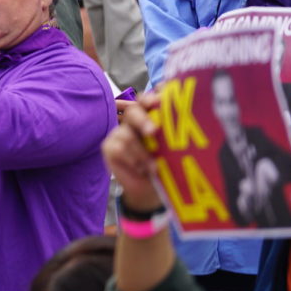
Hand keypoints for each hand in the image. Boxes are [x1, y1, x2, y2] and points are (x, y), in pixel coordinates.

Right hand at [102, 95, 165, 211]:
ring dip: (142, 153)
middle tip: (152, 132)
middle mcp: (133, 123)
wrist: (150, 191)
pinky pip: (119, 148)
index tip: (156, 101)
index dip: (149, 98)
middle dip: (142, 120)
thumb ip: (170, 134)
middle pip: (133, 112)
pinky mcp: (109, 146)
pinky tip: (140, 169)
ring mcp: (119, 133)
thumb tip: (181, 122)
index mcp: (150, 119)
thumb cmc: (164, 168)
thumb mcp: (171, 151)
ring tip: (152, 168)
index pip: (147, 101)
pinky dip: (132, 160)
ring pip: (127, 134)